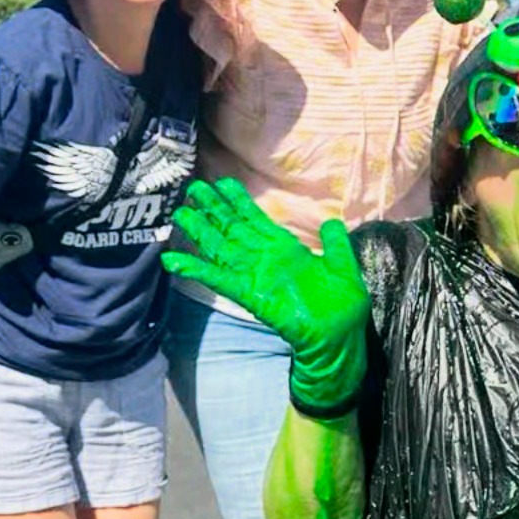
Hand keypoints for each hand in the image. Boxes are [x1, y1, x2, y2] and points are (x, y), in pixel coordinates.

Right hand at [164, 178, 371, 415]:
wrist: (340, 336)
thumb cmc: (342, 306)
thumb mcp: (343, 266)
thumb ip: (335, 243)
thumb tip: (330, 221)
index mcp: (285, 250)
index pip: (256, 220)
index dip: (238, 202)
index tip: (221, 183)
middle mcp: (265, 259)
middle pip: (233, 228)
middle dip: (213, 208)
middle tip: (192, 188)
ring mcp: (255, 276)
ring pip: (222, 248)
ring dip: (201, 231)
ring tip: (179, 213)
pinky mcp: (250, 295)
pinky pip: (220, 280)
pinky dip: (197, 270)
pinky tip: (174, 260)